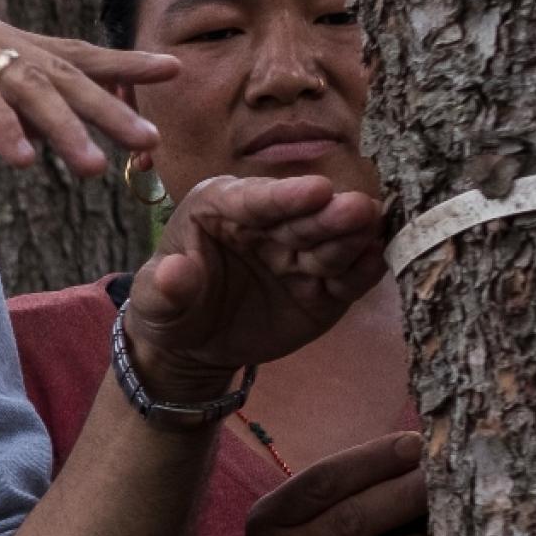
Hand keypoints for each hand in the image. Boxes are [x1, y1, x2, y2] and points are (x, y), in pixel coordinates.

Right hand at [0, 7, 178, 173]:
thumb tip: (42, 133)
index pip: (67, 51)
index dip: (119, 62)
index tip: (171, 71)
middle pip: (57, 71)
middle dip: (109, 105)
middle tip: (149, 138)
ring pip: (23, 85)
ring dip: (64, 128)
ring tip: (95, 167)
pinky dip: (3, 131)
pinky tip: (26, 161)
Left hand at [124, 175, 385, 391]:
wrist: (195, 345)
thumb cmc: (170, 307)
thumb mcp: (155, 303)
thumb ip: (165, 288)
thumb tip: (174, 273)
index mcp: (220, 207)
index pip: (254, 199)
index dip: (285, 196)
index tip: (316, 190)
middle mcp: (267, 223)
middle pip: (303, 216)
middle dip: (330, 213)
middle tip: (360, 209)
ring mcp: (300, 254)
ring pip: (332, 243)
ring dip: (354, 237)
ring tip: (375, 231)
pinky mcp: (326, 288)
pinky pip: (349, 279)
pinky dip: (365, 272)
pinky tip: (379, 262)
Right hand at [238, 432, 428, 535]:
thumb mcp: (291, 526)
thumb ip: (337, 497)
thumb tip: (410, 460)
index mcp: (271, 520)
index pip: (322, 481)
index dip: (370, 459)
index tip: (412, 442)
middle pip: (353, 518)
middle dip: (405, 492)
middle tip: (445, 472)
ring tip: (456, 514)